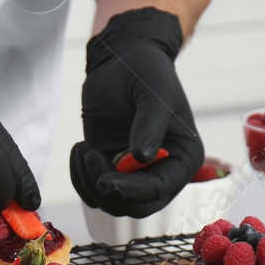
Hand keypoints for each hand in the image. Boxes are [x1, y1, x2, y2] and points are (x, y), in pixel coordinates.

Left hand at [70, 8, 203, 217]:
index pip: (159, 190)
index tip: (106, 180)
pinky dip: (81, 178)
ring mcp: (134, 173)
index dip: (132, 191)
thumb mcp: (153, 93)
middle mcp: (162, 171)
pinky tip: (80, 148)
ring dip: (90, 182)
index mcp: (184, 159)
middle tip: (91, 158)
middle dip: (109, 190)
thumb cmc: (146, 72)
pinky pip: (93, 190)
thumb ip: (150, 124)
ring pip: (111, 202)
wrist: (121, 59)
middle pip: (136, 206)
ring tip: (84, 148)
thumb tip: (143, 158)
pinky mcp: (109, 167)